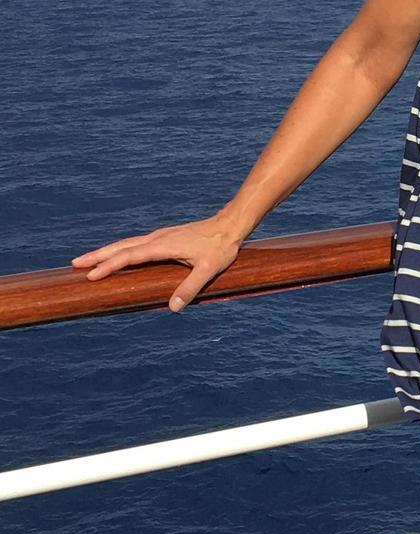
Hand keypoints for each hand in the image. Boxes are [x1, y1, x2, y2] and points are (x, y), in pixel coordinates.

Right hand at [71, 215, 243, 312]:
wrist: (230, 225)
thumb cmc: (220, 247)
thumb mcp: (208, 270)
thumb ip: (190, 288)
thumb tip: (172, 308)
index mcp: (163, 245)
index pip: (130, 257)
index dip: (110, 266)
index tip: (91, 275)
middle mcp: (157, 238)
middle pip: (120, 247)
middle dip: (97, 256)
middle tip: (74, 264)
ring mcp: (159, 236)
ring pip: (126, 244)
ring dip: (105, 252)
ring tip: (87, 260)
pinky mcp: (164, 237)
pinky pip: (135, 244)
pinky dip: (120, 250)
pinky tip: (116, 256)